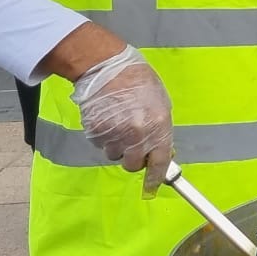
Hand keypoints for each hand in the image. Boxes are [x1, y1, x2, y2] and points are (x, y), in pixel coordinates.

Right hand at [70, 45, 173, 197]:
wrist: (106, 67)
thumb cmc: (139, 82)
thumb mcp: (160, 104)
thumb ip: (159, 129)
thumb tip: (159, 150)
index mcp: (159, 126)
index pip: (159, 162)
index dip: (155, 178)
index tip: (152, 188)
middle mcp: (137, 134)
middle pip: (132, 164)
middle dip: (133, 158)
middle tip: (131, 144)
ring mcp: (114, 134)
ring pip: (114, 155)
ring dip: (117, 146)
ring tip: (118, 123)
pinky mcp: (95, 131)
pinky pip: (100, 145)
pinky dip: (103, 137)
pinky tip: (106, 119)